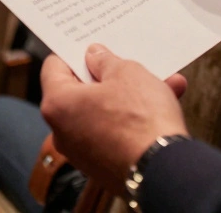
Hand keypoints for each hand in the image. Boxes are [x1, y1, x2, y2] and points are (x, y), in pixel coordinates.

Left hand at [39, 45, 188, 194]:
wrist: (166, 172)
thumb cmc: (141, 120)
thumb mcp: (126, 73)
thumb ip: (105, 60)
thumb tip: (94, 56)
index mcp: (57, 104)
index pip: (54, 67)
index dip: (74, 53)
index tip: (92, 47)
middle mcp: (63, 132)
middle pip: (81, 92)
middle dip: (110, 76)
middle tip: (129, 62)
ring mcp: (83, 153)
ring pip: (104, 112)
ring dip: (130, 97)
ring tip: (163, 81)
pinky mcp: (104, 167)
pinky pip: (115, 134)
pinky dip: (134, 121)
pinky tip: (166, 106)